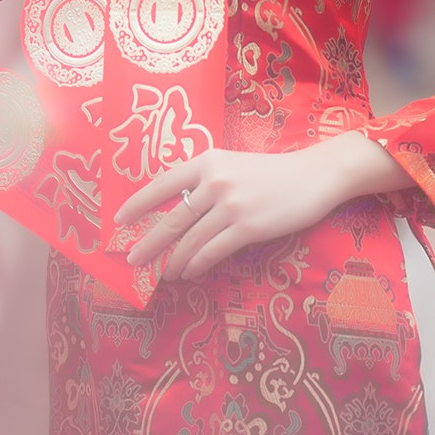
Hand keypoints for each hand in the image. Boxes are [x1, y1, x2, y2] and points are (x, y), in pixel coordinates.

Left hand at [115, 137, 377, 282]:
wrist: (314, 175)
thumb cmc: (273, 172)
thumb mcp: (234, 165)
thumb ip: (207, 181)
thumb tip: (177, 209)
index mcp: (207, 161)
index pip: (162, 184)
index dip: (138, 205)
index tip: (119, 221)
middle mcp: (214, 180)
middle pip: (170, 219)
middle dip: (148, 243)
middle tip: (131, 261)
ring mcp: (231, 204)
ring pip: (190, 241)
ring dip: (173, 261)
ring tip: (164, 274)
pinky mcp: (248, 227)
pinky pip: (212, 252)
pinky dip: (196, 265)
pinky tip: (189, 273)